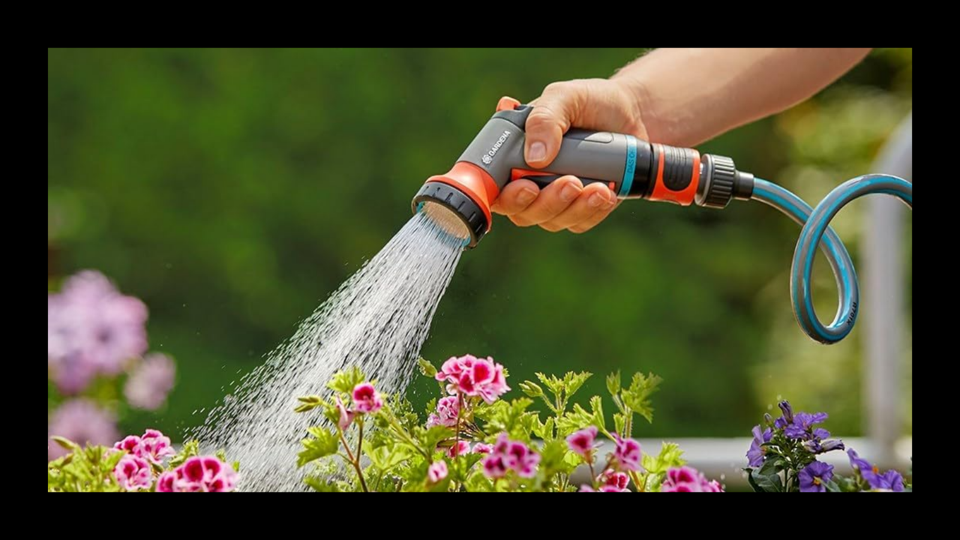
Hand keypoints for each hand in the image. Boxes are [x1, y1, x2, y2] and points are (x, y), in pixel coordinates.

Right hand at [491, 78, 648, 232]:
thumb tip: (534, 158)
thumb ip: (544, 119)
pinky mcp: (580, 209)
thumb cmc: (590, 102)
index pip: (493, 187)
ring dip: (573, 208)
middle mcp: (528, 180)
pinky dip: (592, 211)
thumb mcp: (564, 97)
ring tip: (596, 186)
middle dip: (545, 203)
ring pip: (552, 221)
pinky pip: (579, 222)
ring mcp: (554, 199)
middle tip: (569, 182)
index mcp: (513, 154)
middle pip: (521, 212)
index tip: (525, 186)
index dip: (501, 196)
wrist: (632, 113)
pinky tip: (606, 191)